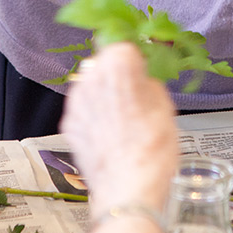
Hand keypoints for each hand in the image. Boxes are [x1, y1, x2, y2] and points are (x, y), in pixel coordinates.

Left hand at [61, 43, 177, 217]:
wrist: (129, 190)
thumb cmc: (153, 146)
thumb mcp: (164, 102)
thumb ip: (147, 81)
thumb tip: (141, 78)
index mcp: (118, 64)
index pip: (122, 43)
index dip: (135, 55)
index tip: (143, 65)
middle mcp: (90, 78)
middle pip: (103, 62)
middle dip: (117, 72)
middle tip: (135, 90)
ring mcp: (75, 103)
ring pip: (90, 84)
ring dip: (103, 91)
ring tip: (124, 113)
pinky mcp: (68, 125)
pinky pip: (83, 107)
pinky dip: (94, 112)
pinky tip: (110, 129)